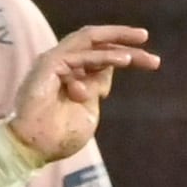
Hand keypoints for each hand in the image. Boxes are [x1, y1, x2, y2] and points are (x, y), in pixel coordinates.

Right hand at [4, 25, 158, 164]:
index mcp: (69, 75)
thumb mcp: (88, 110)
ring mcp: (53, 62)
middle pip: (95, 42)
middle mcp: (60, 64)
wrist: (33, 149)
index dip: (126, 56)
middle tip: (145, 37)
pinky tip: (125, 61)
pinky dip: (104, 57)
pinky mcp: (49, 64)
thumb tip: (107, 73)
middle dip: (122, 37)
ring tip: (141, 42)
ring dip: (116, 39)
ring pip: (89, 40)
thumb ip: (96, 89)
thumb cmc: (58, 136)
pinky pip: (82, 55)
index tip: (153, 62)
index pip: (100, 56)